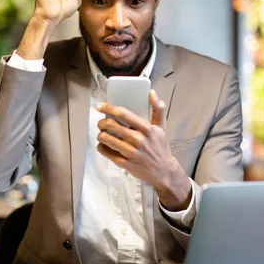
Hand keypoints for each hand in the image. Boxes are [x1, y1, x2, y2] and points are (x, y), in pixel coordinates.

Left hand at [96, 90, 191, 210]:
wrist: (163, 171)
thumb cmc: (160, 147)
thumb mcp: (161, 126)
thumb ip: (158, 108)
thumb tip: (152, 93)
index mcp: (146, 128)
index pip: (124, 114)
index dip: (109, 108)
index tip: (101, 106)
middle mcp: (138, 140)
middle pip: (112, 125)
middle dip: (102, 122)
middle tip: (101, 122)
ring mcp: (131, 152)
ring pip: (106, 139)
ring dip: (101, 134)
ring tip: (102, 134)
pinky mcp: (125, 163)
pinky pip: (106, 152)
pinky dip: (101, 147)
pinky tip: (103, 145)